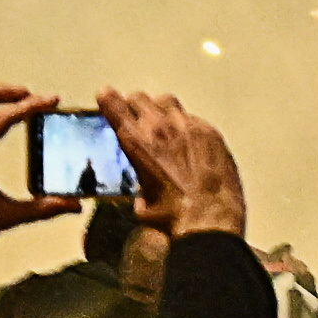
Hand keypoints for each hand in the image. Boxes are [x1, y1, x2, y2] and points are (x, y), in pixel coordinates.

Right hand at [94, 89, 247, 238]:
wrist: (210, 221)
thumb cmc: (173, 218)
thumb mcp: (142, 205)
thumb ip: (138, 187)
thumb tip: (144, 190)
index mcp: (137, 142)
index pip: (115, 106)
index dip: (108, 99)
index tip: (106, 96)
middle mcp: (161, 127)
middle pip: (141, 98)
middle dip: (135, 106)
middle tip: (137, 117)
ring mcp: (190, 126)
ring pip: (168, 102)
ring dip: (161, 110)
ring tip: (164, 126)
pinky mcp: (212, 134)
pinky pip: (194, 119)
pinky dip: (187, 127)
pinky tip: (191, 145)